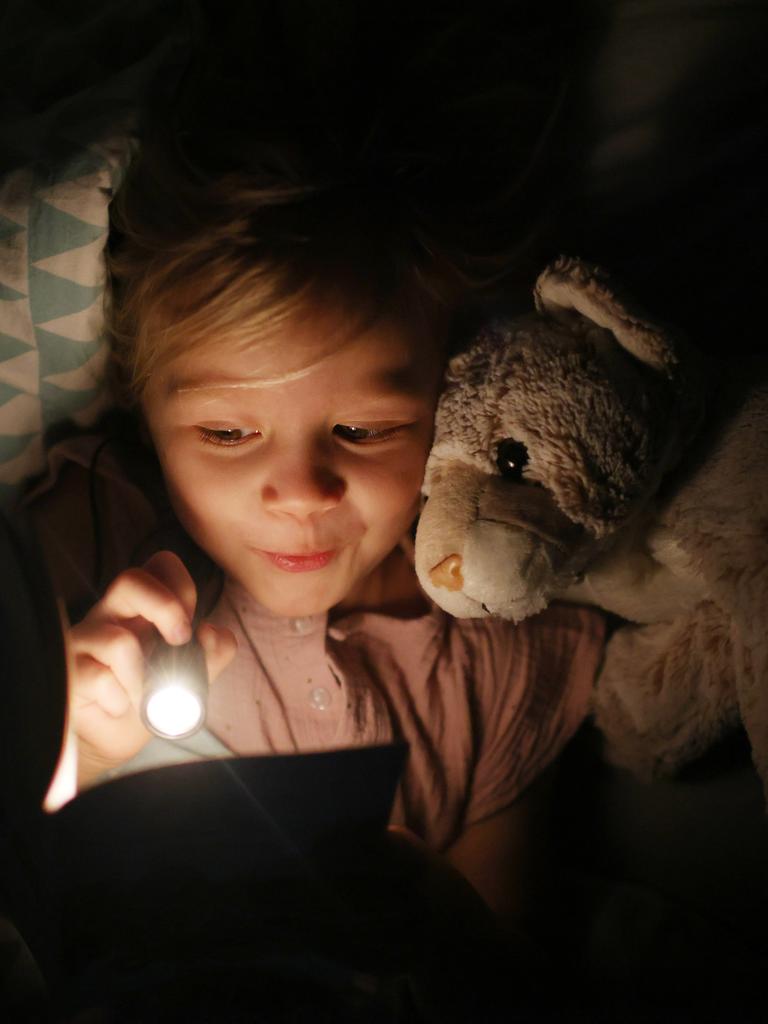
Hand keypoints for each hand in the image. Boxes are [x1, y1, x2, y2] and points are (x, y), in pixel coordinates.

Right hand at [66, 551, 235, 787]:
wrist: (116, 738)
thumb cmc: (153, 695)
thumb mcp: (196, 672)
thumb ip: (216, 649)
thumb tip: (210, 631)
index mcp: (141, 606)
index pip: (160, 565)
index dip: (181, 585)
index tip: (191, 626)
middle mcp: (110, 614)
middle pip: (130, 580)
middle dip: (165, 608)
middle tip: (180, 641)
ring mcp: (84, 640)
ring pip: (118, 642)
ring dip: (143, 680)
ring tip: (143, 698)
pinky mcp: (69, 672)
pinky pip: (100, 680)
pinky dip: (120, 701)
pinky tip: (117, 706)